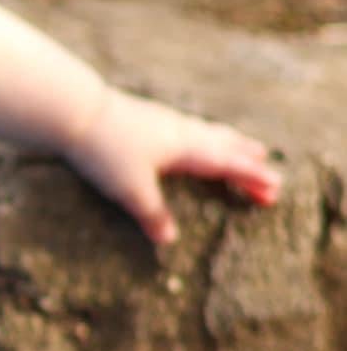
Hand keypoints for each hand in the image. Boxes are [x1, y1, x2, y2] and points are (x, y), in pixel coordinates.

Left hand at [64, 85, 280, 246]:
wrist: (76, 111)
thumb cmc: (106, 150)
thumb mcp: (130, 189)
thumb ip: (152, 214)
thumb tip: (169, 239)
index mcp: (185, 148)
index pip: (227, 164)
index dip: (251, 178)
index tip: (275, 189)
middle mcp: (180, 130)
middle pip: (223, 145)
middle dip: (247, 160)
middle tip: (270, 169)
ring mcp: (164, 120)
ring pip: (207, 131)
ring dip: (229, 141)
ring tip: (244, 145)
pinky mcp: (146, 116)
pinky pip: (188, 126)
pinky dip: (204, 133)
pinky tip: (192, 133)